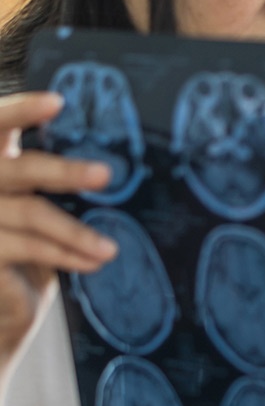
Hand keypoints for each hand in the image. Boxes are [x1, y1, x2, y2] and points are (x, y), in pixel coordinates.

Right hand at [0, 92, 117, 364]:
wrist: (0, 304)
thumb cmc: (23, 244)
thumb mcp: (32, 202)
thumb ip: (50, 178)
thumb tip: (113, 164)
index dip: (21, 111)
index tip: (58, 101)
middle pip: (18, 169)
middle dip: (62, 172)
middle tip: (106, 174)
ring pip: (29, 213)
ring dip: (75, 231)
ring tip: (111, 248)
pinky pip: (27, 248)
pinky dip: (65, 254)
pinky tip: (93, 261)